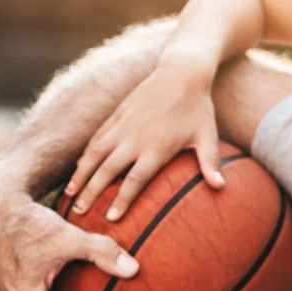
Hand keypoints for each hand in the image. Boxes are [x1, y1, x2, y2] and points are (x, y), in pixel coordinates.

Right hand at [64, 55, 226, 221]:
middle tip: (79, 214)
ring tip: (69, 195)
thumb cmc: (198, 108)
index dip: (122, 200)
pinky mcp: (116, 114)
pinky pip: (96, 138)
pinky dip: (85, 154)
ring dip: (81, 175)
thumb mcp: (207, 136)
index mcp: (157, 147)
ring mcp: (123, 125)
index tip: (111, 219)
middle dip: (91, 193)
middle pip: (107, 170)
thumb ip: (211, 163)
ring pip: (95, 154)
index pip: (135, 180)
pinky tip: (78, 168)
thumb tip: (222, 188)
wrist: (182, 72)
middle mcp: (134, 138)